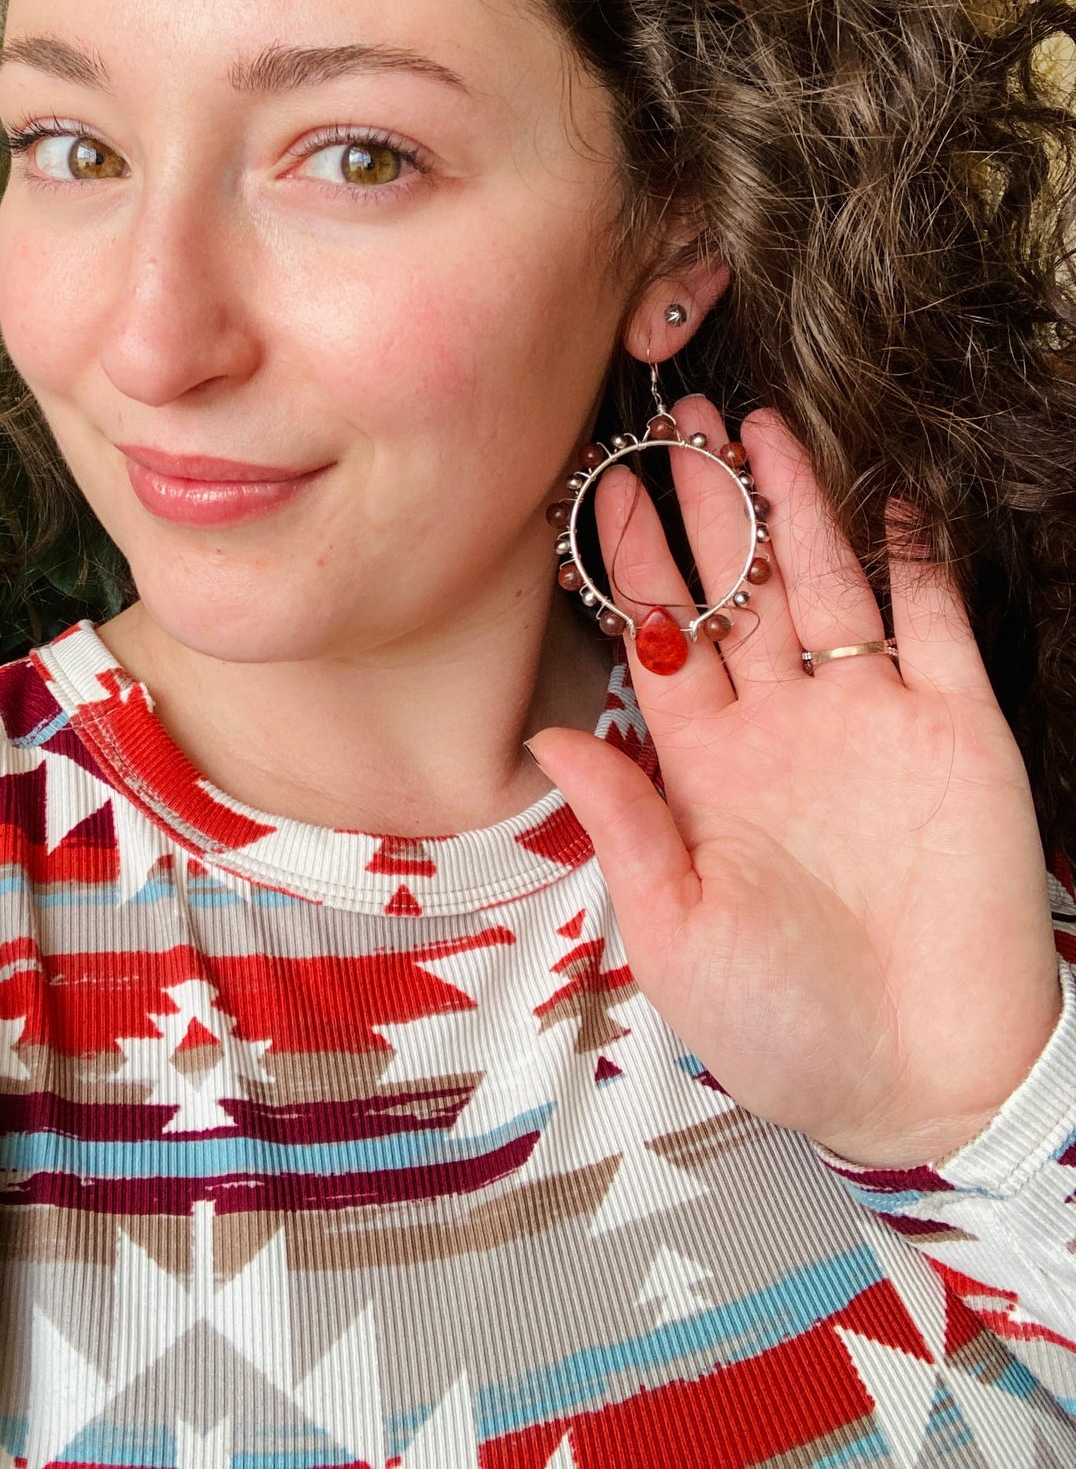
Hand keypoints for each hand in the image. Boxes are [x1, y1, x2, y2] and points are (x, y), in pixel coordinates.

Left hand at [529, 401, 1061, 1168]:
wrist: (926, 1082)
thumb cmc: (786, 1027)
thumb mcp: (677, 930)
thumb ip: (625, 822)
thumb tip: (544, 738)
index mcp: (709, 768)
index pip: (663, 636)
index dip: (633, 559)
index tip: (599, 484)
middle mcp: (784, 727)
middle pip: (737, 587)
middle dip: (704, 503)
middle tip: (673, 418)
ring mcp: (870, 720)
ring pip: (826, 581)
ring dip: (796, 504)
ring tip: (757, 427)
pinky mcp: (955, 729)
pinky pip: (935, 621)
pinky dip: (916, 556)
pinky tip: (888, 494)